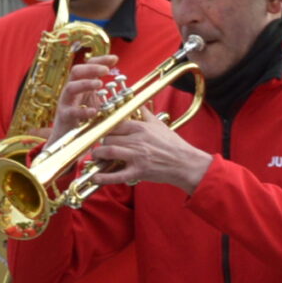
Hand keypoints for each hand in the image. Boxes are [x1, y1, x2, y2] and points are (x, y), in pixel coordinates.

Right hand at [47, 57, 118, 138]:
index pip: (88, 66)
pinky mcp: (64, 118)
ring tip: (99, 84)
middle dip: (91, 68)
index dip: (100, 60)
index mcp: (81, 86)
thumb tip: (123, 84)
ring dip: (85, 83)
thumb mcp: (96, 103)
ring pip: (70, 87)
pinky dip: (82, 111)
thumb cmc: (83, 121)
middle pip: (76, 71)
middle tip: (106, 70)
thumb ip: (106, 93)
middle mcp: (71, 91)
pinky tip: (93, 112)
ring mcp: (66, 103)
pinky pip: (71, 112)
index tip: (115, 59)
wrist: (68, 142)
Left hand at [82, 115, 211, 192]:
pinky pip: (116, 175)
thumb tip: (138, 105)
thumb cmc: (173, 145)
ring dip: (97, 154)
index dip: (105, 129)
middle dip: (100, 143)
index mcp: (141, 128)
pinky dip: (104, 177)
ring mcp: (137, 156)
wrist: (185, 163)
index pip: (114, 124)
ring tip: (96, 157)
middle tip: (99, 147)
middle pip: (108, 137)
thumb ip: (146, 115)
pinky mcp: (138, 171)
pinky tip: (95, 177)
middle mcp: (137, 140)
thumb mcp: (159, 125)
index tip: (102, 133)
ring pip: (108, 151)